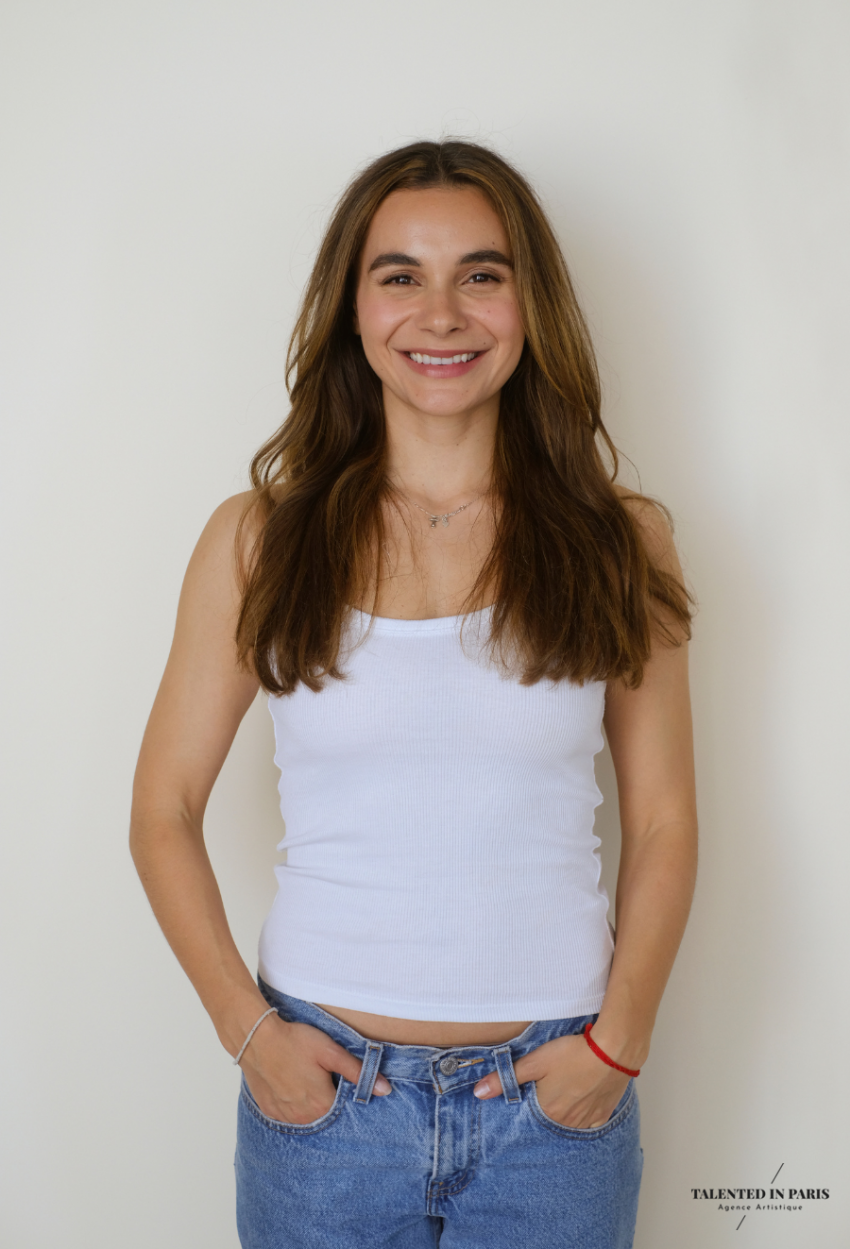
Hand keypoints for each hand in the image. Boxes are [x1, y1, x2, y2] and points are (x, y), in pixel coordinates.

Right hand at [240, 1013, 390, 1123]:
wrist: (256, 1038)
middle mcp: (303, 1117)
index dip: (346, 1094)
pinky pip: (288, 1115)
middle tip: (322, 1077)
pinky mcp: (269, 1111)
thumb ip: (358, 1072)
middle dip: (328, 1099)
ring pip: (306, 1117)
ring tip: (307, 1080)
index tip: (340, 1080)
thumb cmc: (295, 1041)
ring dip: (310, 1104)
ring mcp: (284, 1116)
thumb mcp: (331, 1052)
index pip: (345, 1109)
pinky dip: (293, 1105)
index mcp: (321, 1105)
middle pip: (325, 1114)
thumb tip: (385, 1089)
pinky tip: (292, 1086)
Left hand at [473, 1032, 628, 1128]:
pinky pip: (588, 1123)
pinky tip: (579, 1103)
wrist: (613, 1050)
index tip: (524, 1098)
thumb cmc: (573, 1053)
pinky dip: (581, 1116)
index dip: (524, 1108)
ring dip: (561, 1113)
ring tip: (561, 1096)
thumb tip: (479, 1093)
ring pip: (568, 1123)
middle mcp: (566, 1122)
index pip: (527, 1119)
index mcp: (547, 1111)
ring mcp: (587, 1120)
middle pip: (548, 1121)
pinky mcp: (603, 1114)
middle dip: (542, 1111)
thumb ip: (507, 1078)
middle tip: (544, 1093)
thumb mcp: (535, 1061)